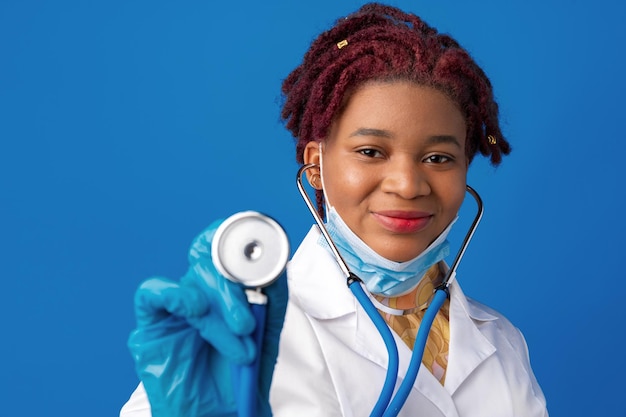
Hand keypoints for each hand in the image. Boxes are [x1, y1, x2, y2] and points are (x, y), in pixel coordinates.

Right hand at [127, 220, 287, 416]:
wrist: (221, 415)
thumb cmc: (241, 378)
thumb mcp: (266, 336)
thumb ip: (272, 300)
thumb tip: (277, 268)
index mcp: (228, 290)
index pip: (228, 249)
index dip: (241, 241)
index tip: (266, 256)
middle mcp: (202, 292)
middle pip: (210, 258)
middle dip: (233, 281)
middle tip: (249, 313)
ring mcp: (176, 307)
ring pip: (192, 280)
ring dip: (218, 307)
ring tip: (239, 336)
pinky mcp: (151, 326)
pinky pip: (151, 293)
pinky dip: (173, 293)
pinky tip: (193, 308)